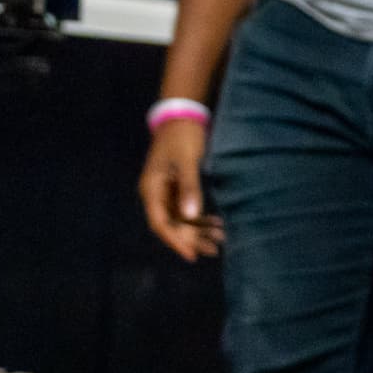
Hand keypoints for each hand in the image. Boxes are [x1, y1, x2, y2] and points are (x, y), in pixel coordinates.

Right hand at [139, 120, 220, 261]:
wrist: (182, 117)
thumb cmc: (182, 137)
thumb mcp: (187, 162)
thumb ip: (189, 188)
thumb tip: (191, 214)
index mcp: (151, 189)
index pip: (161, 223)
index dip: (175, 241)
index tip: (191, 255)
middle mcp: (155, 194)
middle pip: (172, 225)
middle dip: (192, 239)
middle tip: (215, 250)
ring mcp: (166, 192)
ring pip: (181, 219)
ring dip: (199, 230)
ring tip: (221, 240)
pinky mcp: (177, 188)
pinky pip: (187, 209)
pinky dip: (201, 217)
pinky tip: (218, 224)